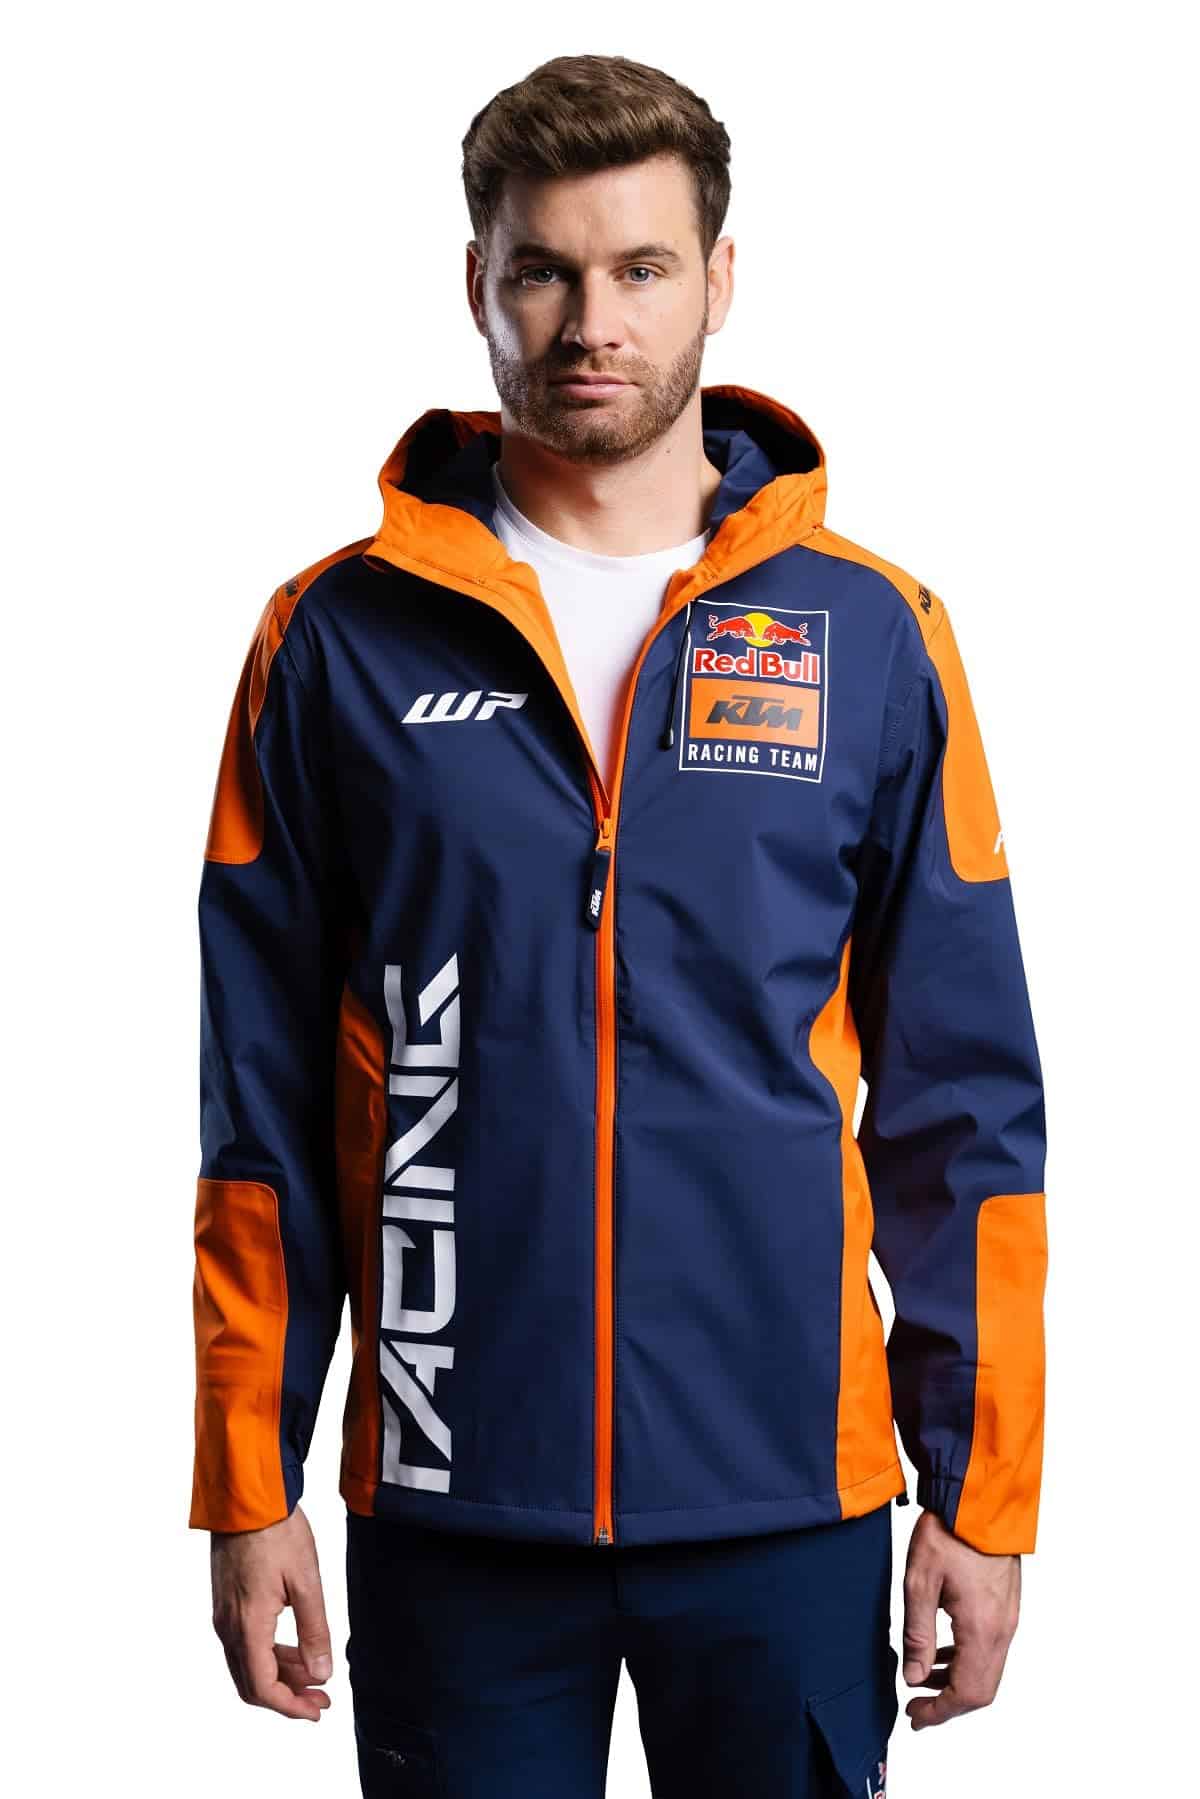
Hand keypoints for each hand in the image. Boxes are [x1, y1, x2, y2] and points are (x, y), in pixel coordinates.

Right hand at [209, 1503, 333, 1720]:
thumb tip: (321, 1672)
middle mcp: (228, 1627)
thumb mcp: (306, 1580)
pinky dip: (269, 1655)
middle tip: (321, 1698)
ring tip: (314, 1674)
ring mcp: (223, 1615)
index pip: (263, 1688)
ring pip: (248, 1664)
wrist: (246, 1497)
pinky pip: (244, 1644)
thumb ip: (314, 1630)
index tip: (317, 1709)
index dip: (290, 1707)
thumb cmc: (276, 1532)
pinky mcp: (226, 1602)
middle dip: (287, 1696)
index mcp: (247, 1626)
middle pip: (252, 1683)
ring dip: (279, 1676)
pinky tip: (294, 1648)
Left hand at [901, 1507, 1020, 1729]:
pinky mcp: (1006, 1607)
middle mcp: (1002, 1630)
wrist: (977, 1499)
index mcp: (982, 1629)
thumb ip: (917, 1635)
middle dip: (948, 1704)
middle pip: (981, 1690)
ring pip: (987, 1671)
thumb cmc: (947, 1532)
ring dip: (956, 1683)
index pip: (967, 1693)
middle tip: (916, 1707)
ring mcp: (1008, 1619)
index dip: (940, 1712)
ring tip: (922, 1679)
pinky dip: (966, 1661)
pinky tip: (941, 1652)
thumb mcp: (919, 1582)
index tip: (915, 1716)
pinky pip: (990, 1649)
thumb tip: (913, 1678)